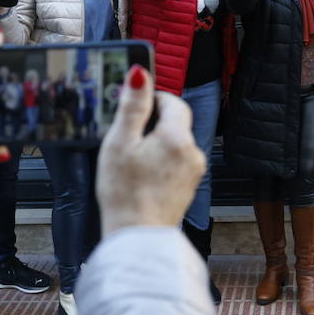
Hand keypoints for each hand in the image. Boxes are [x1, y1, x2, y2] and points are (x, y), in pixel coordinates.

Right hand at [97, 65, 205, 235]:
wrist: (137, 238)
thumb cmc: (125, 194)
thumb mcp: (120, 143)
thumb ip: (132, 107)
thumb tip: (140, 75)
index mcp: (178, 138)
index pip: (174, 102)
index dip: (154, 99)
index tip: (135, 106)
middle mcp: (193, 153)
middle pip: (175, 123)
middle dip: (152, 124)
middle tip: (126, 137)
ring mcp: (193, 172)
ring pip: (175, 143)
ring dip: (156, 144)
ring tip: (131, 161)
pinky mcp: (188, 188)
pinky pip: (176, 163)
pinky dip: (160, 162)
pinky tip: (141, 176)